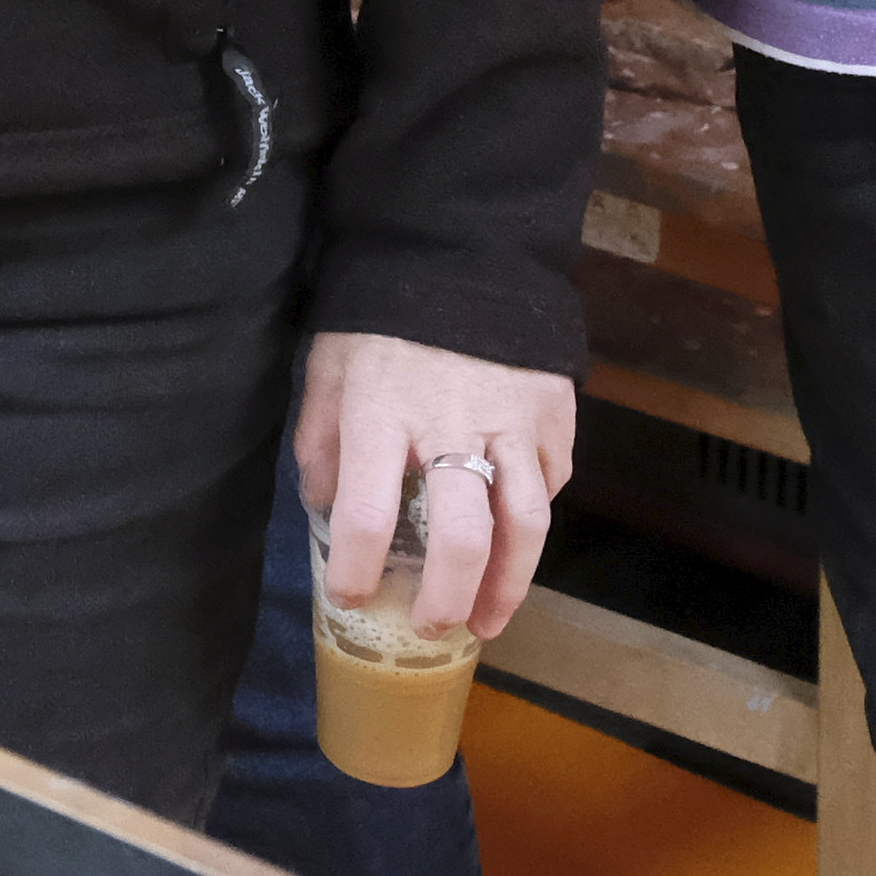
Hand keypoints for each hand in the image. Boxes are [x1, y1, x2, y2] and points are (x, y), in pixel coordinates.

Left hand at [296, 329, 574, 640]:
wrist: (458, 248)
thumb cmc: (381, 315)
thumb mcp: (330, 363)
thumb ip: (320, 436)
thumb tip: (321, 505)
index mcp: (381, 411)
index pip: (368, 512)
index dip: (358, 569)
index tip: (352, 597)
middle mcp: (450, 422)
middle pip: (461, 534)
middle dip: (448, 596)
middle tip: (433, 628)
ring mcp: (512, 419)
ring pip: (525, 523)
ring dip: (509, 584)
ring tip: (488, 620)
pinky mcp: (554, 413)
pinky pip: (551, 483)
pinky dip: (534, 520)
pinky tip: (515, 546)